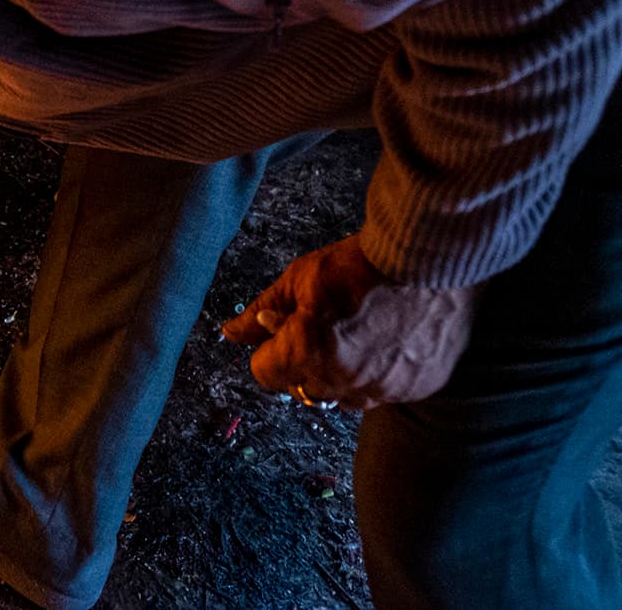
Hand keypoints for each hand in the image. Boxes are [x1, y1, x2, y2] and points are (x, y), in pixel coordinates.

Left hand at [221, 234, 479, 408]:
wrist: (425, 259)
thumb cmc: (358, 264)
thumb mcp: (298, 279)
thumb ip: (261, 311)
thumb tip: (231, 333)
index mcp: (306, 352)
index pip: (264, 374)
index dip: (268, 350)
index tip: (281, 332)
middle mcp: (343, 379)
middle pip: (302, 387)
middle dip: (302, 362)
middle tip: (320, 328)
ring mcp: (383, 388)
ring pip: (343, 396)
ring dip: (339, 375)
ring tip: (354, 335)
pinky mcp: (417, 388)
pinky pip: (382, 394)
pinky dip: (378, 375)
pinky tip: (384, 342)